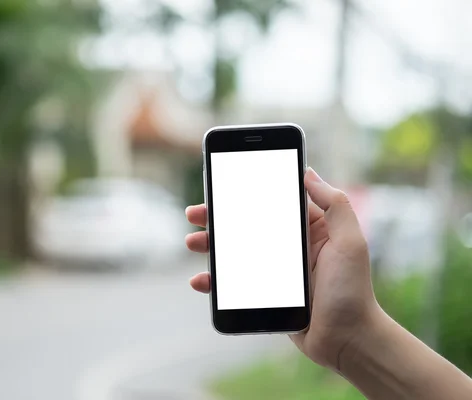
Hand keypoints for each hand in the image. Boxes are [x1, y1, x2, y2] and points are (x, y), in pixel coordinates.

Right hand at [185, 167, 379, 370]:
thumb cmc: (353, 291)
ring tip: (192, 241)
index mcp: (309, 229)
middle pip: (246, 226)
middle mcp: (289, 247)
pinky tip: (200, 280)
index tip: (222, 185)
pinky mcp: (265, 294)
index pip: (272, 202)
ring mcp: (275, 271)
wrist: (348, 340)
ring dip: (211, 245)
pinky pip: (234, 284)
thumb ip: (334, 205)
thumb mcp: (350, 241)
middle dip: (218, 218)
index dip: (245, 193)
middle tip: (195, 213)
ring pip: (235, 253)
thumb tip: (308, 172)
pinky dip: (215, 282)